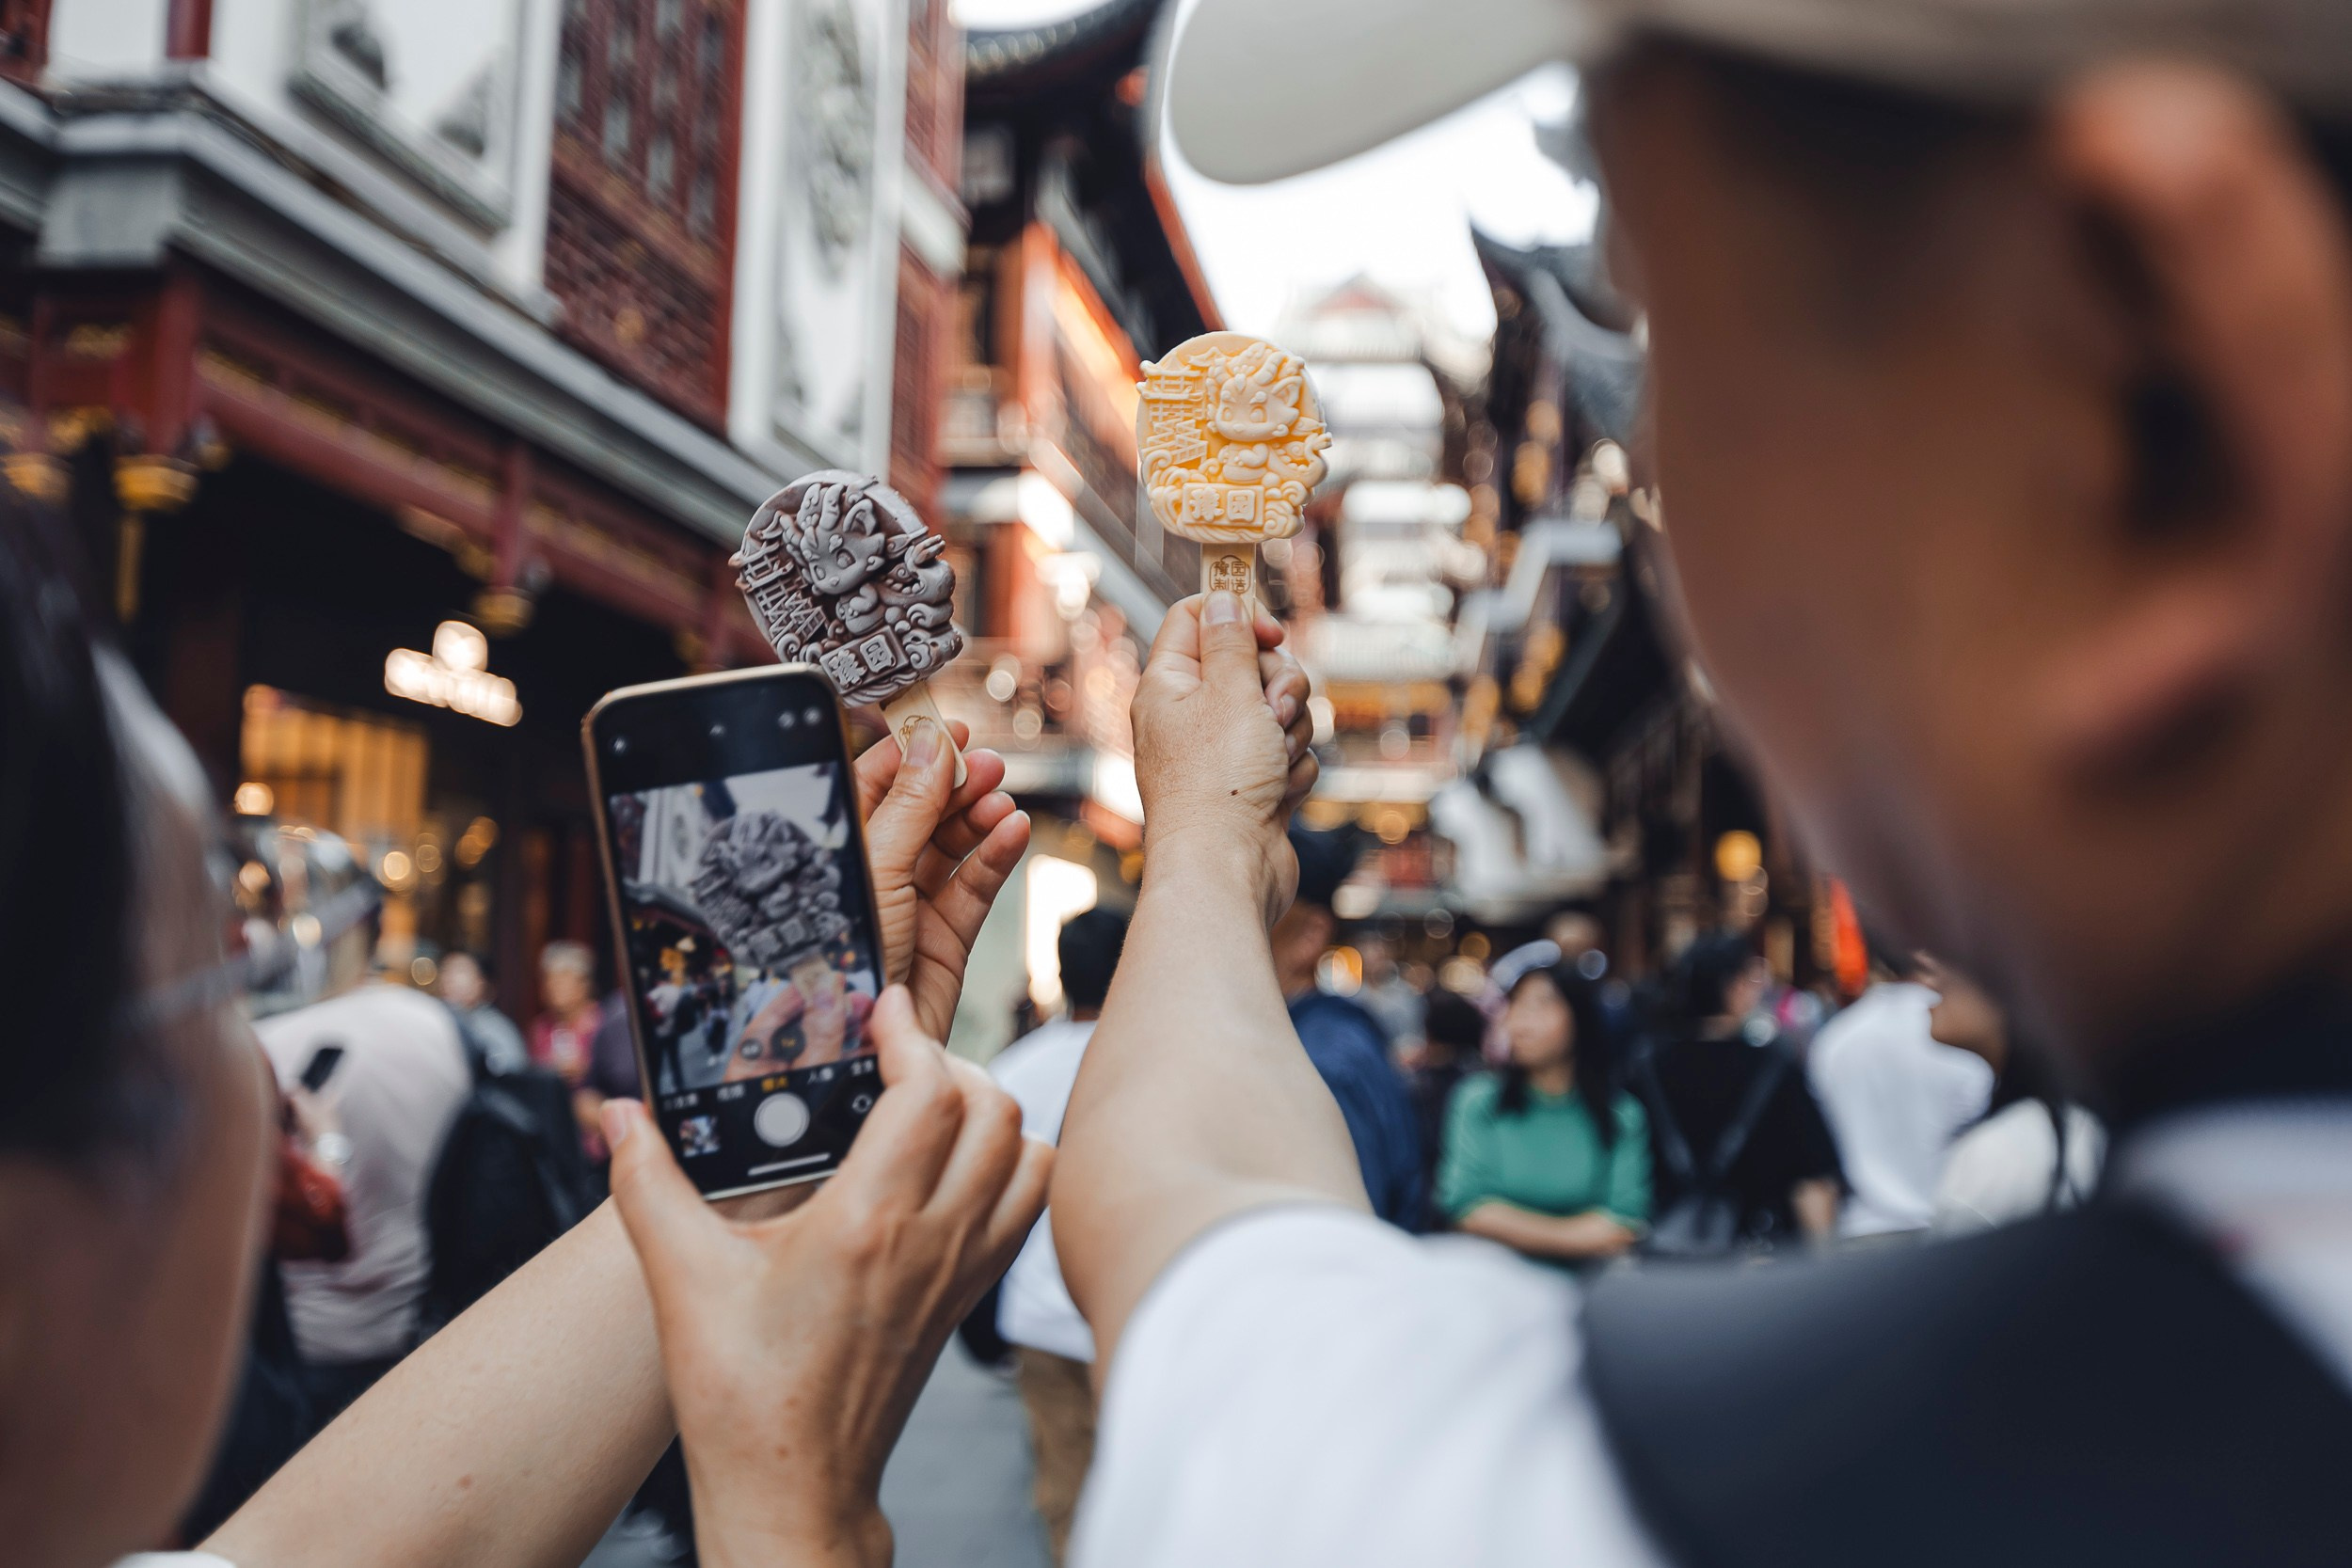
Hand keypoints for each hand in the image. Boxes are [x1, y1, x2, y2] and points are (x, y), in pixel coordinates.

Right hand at [604, 988, 1051, 1567]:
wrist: (793, 1487)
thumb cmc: (742, 1395)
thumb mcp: (680, 1280)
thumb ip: (646, 1185)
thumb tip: (619, 1115)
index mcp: (868, 1224)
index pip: (932, 1093)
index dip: (909, 1035)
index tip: (875, 1013)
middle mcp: (932, 1241)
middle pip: (994, 1110)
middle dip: (948, 1063)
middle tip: (892, 1058)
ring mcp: (961, 1271)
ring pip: (1029, 1156)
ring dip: (990, 1114)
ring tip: (930, 1106)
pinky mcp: (968, 1297)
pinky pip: (1026, 1207)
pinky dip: (1010, 1167)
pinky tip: (953, 1166)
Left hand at [856, 718, 1030, 1038]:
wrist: (860, 1046)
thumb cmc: (843, 960)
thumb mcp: (876, 868)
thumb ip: (909, 806)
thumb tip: (931, 744)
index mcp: (840, 850)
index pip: (876, 783)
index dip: (913, 753)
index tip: (950, 729)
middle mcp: (875, 874)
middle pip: (921, 810)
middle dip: (955, 783)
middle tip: (987, 763)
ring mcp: (912, 905)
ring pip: (953, 846)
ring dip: (980, 817)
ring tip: (1001, 800)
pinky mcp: (946, 937)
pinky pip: (975, 885)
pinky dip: (996, 856)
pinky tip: (1012, 831)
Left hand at [1130, 592, 1316, 920]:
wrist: (1228, 869)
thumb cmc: (1218, 783)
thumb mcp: (1229, 692)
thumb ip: (1232, 641)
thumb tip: (1224, 598)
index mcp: (1169, 685)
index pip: (1198, 618)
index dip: (1239, 616)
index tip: (1271, 635)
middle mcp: (1191, 716)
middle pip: (1251, 663)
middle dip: (1280, 683)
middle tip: (1273, 710)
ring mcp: (1223, 753)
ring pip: (1278, 711)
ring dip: (1290, 731)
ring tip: (1273, 761)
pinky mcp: (1253, 784)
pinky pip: (1288, 755)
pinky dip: (1291, 770)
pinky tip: (1277, 794)